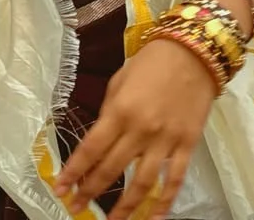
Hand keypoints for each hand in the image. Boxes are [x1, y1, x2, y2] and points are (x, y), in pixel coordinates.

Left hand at [53, 39, 216, 219]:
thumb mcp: (120, 78)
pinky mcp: (187, 144)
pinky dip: (164, 202)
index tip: (60, 189)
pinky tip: (153, 218)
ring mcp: (165, 140)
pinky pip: (175, 180)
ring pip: (142, 184)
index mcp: (120, 110)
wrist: (194, 50)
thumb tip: (102, 137)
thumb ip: (110, 109)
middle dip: (90, 192)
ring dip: (124, 207)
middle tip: (75, 209)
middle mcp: (140, 130)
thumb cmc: (152, 60)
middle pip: (111, 170)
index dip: (74, 171)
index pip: (91, 148)